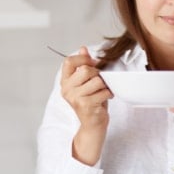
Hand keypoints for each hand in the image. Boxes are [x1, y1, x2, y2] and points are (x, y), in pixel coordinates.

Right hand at [61, 46, 113, 164]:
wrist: (93, 125)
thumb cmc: (91, 101)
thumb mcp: (86, 82)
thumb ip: (83, 65)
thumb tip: (83, 48)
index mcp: (65, 81)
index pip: (68, 61)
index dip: (83, 59)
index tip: (94, 63)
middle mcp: (66, 89)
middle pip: (85, 70)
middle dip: (98, 74)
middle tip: (101, 81)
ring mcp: (75, 98)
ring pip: (97, 81)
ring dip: (105, 85)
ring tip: (103, 91)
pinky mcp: (85, 105)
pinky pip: (103, 92)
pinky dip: (109, 93)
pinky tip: (106, 97)